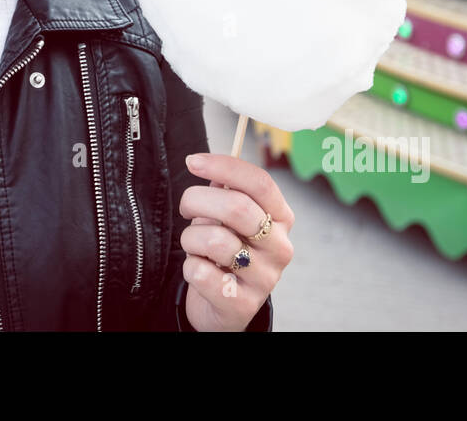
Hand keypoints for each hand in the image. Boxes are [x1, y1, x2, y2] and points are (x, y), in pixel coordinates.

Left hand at [179, 151, 294, 330]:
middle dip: (198, 200)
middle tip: (186, 207)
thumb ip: (225, 192)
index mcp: (280, 218)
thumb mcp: (230, 219)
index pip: (260, 182)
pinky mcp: (243, 304)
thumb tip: (207, 166)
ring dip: (191, 238)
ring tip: (195, 245)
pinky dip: (189, 266)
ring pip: (214, 239)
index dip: (224, 166)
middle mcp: (280, 247)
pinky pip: (200, 272)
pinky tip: (200, 270)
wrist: (226, 305)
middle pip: (237, 207)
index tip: (193, 161)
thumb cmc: (226, 250)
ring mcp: (265, 278)